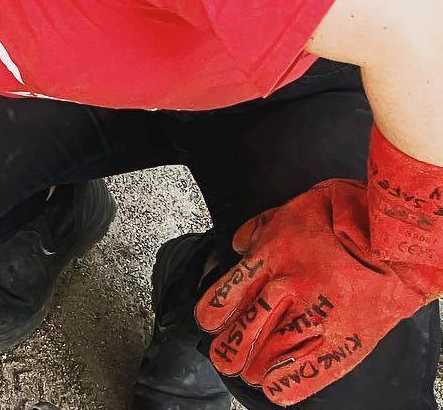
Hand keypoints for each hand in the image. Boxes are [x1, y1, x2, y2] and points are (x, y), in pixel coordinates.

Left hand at [196, 128, 442, 405]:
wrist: (391, 234)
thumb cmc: (340, 217)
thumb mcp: (286, 212)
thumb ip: (256, 231)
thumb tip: (236, 246)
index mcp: (269, 256)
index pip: (227, 295)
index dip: (213, 316)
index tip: (210, 326)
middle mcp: (287, 286)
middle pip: (245, 329)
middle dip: (230, 349)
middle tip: (225, 358)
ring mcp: (316, 313)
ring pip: (271, 351)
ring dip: (255, 367)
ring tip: (249, 372)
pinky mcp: (346, 336)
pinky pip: (311, 369)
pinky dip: (289, 383)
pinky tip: (275, 389)